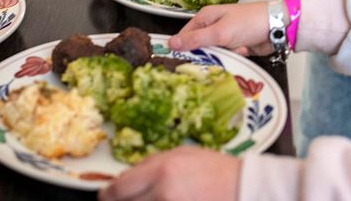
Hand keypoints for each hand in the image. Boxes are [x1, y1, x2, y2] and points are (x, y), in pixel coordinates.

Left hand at [98, 146, 240, 200]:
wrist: (244, 189)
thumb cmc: (216, 170)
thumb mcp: (182, 155)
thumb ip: (151, 164)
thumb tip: (125, 178)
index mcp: (162, 171)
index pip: (118, 189)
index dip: (107, 195)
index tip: (106, 196)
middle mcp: (163, 194)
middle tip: (122, 200)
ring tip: (150, 199)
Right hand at [169, 2, 271, 55]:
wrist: (277, 26)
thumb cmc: (247, 23)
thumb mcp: (219, 32)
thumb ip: (195, 40)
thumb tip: (169, 43)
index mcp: (205, 17)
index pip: (185, 35)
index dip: (182, 48)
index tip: (180, 63)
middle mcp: (213, 26)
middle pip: (200, 47)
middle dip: (208, 54)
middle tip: (214, 57)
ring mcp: (226, 37)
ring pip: (215, 54)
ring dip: (224, 55)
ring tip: (236, 49)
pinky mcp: (237, 46)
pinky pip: (228, 57)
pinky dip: (235, 56)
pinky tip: (244, 51)